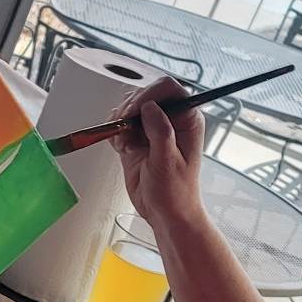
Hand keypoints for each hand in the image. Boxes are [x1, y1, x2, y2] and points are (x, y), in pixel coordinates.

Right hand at [111, 75, 205, 231]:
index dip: (148, 95)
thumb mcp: (168, 162)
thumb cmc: (176, 192)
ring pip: (129, 107)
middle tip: (125, 128)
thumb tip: (150, 106)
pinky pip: (119, 124)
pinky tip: (121, 147)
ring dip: (121, 121)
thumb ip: (160, 131)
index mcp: (187, 120)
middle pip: (145, 94)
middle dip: (130, 109)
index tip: (134, 112)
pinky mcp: (136, 139)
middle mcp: (171, 120)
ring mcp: (152, 129)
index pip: (168, 89)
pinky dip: (114, 132)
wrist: (165, 212)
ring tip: (125, 142)